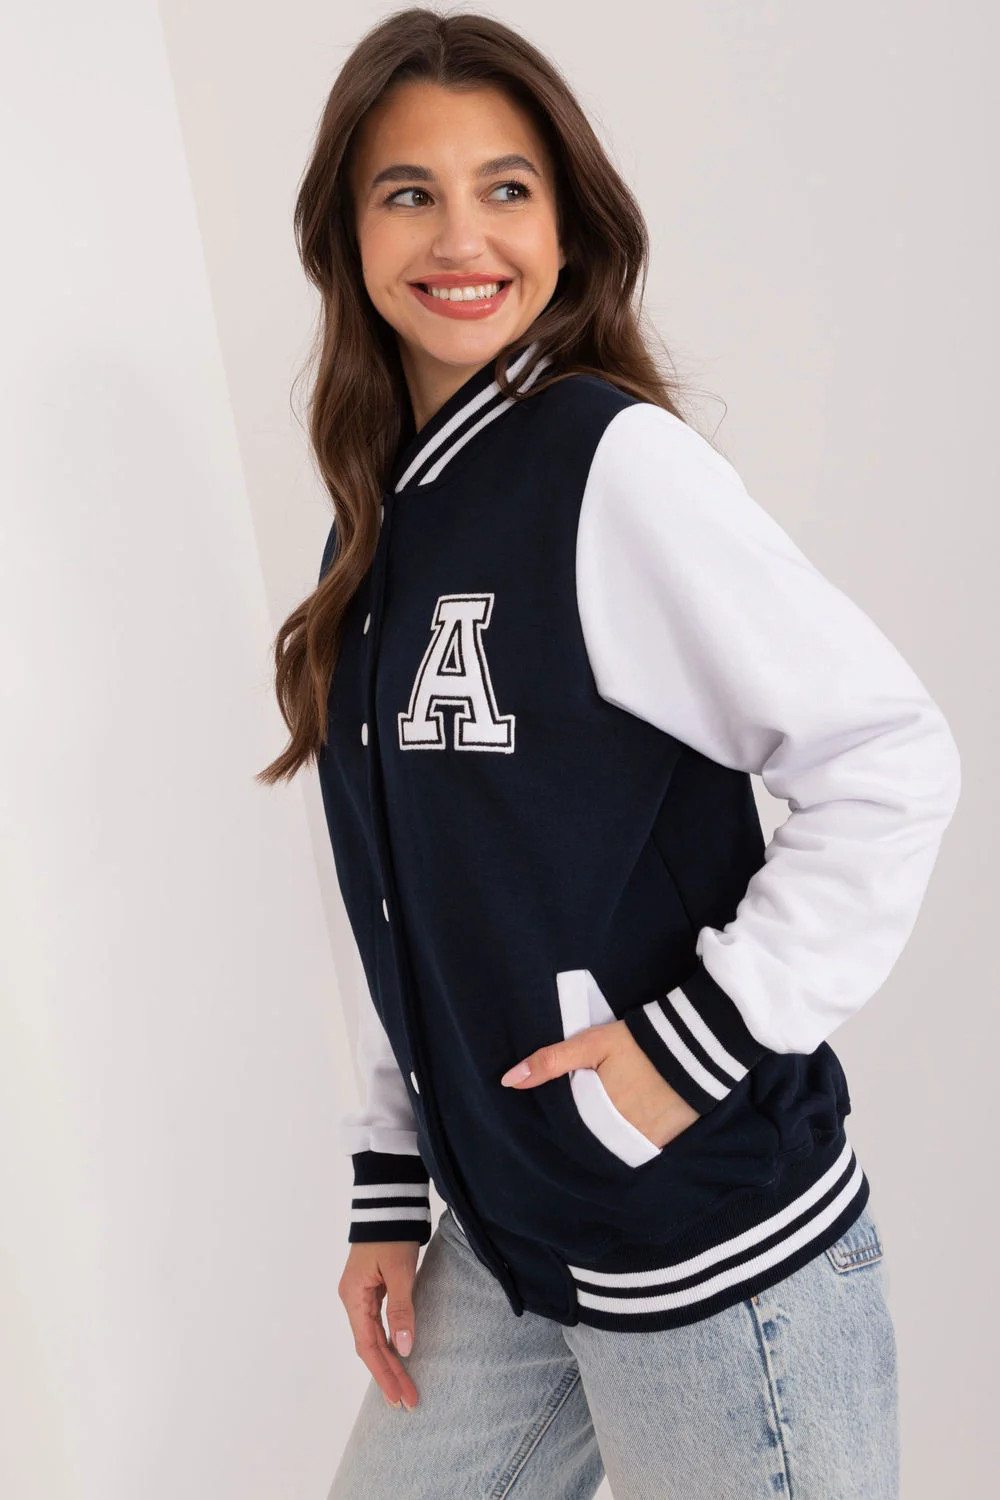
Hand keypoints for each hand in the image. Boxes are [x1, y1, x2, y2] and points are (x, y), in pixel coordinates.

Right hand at [338, 1241, 420, 1410]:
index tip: (398, 1397)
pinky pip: (378, 1323)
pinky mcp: (372, 1287)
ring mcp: (361, 1294)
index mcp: (353, 1297)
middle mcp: (353, 1299)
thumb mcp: (399, 1272)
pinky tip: (399, 1356)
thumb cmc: (392, 1235)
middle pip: (370, 1345)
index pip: (368, 1346)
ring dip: (390, 1361)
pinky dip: (389, 1342)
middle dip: (389, 1374)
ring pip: (374, 1336)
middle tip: (407, 1402)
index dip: (383, 1373)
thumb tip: (404, 1348)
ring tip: (405, 1387)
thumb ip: (401, 1309)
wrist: (388, 1203)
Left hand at [500, 1019, 699, 1148]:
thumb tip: (509, 1081)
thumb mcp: (591, 1045)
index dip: (562, 1126)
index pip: (568, 1132)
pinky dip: (631, 1142)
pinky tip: (628, 1126)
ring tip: (606, 1121)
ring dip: (607, 1140)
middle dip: (584, 1135)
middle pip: (591, 1144)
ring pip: (615, 1150)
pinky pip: (640, 1151)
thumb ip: (550, 1062)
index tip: (559, 1119)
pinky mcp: (667, 1141)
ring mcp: (646, 1141)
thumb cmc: (637, 1042)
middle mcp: (621, 1135)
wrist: (696, 1045)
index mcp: (598, 1113)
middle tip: (589, 1113)